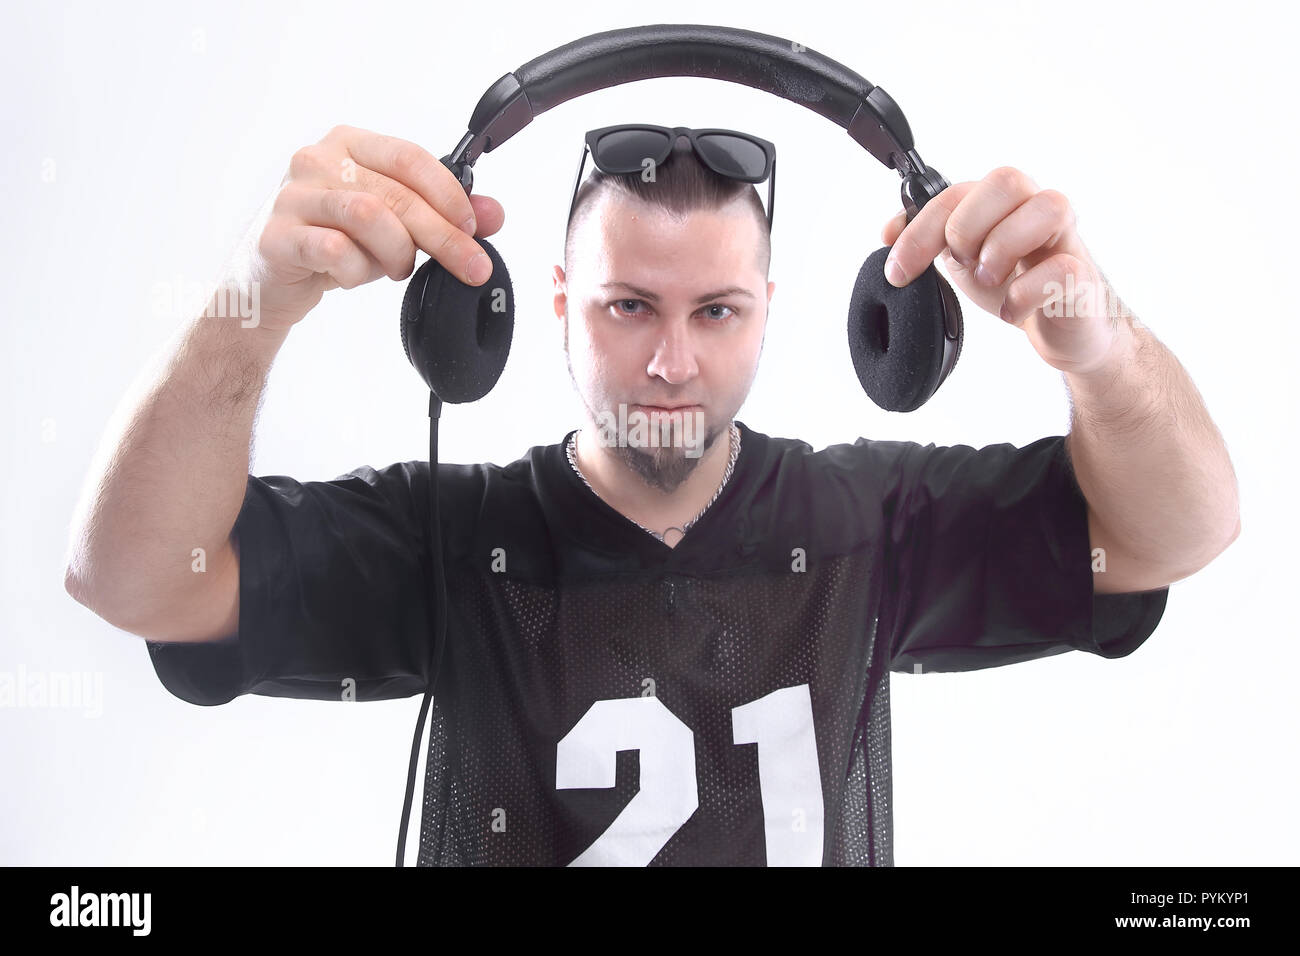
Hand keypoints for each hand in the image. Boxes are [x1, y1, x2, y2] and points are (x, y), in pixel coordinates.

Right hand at [228, 124, 505, 332]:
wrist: (275, 280)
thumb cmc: (338, 242)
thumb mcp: (398, 227)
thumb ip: (445, 215)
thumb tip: (493, 214)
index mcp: (350, 144)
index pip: (409, 157)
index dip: (448, 193)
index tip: (475, 227)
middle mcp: (317, 160)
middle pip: (395, 193)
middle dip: (442, 235)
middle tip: (471, 267)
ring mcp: (292, 196)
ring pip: (367, 216)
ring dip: (396, 252)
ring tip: (397, 269)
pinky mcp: (277, 236)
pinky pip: (333, 249)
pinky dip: (356, 270)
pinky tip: (352, 275)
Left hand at [879, 166, 1130, 376]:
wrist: (1065, 327)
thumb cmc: (1018, 283)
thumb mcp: (964, 260)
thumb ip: (931, 240)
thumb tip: (891, 230)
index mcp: (1002, 202)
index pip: (956, 192)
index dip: (920, 228)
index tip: (898, 269)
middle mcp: (1037, 208)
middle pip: (1006, 179)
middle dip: (967, 226)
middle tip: (962, 263)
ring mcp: (1066, 238)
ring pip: (1047, 207)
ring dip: (1002, 247)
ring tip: (990, 280)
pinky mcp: (1082, 275)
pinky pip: (1062, 269)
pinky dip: (1025, 293)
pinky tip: (1011, 311)